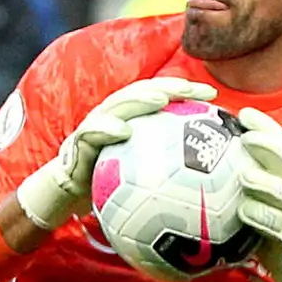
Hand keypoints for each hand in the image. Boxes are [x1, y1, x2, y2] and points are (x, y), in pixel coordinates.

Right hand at [15, 74, 205, 231]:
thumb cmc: (110, 187)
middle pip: (144, 94)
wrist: (69, 195)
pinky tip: (123, 131)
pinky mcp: (77, 142)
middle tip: (192, 89)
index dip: (186, 93)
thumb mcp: (143, 181)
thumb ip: (169, 176)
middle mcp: (115, 117)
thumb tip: (208, 187)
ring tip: (161, 99)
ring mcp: (95, 126)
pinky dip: (106, 128)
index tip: (212, 97)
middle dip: (169, 87)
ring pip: (118, 104)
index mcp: (133, 121)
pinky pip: (91, 132)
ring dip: (140, 98)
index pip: (162, 99)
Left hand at [224, 110, 281, 281]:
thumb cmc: (268, 215)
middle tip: (245, 139)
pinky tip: (243, 210)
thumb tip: (207, 145)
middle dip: (269, 146)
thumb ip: (245, 167)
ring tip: (245, 176)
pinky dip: (260, 216)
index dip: (266, 125)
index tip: (244, 114)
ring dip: (266, 183)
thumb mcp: (262, 188)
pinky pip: (277, 224)